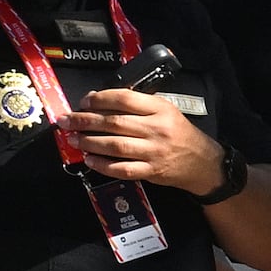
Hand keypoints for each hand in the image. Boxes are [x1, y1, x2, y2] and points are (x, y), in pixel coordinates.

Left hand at [62, 85, 222, 192]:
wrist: (203, 163)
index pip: (125, 99)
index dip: (100, 99)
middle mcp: (157, 129)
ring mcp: (154, 152)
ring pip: (116, 145)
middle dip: (86, 121)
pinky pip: (123, 168)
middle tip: (67, 121)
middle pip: (115, 122)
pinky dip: (103, 165)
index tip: (84, 102)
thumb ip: (137, 105)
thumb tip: (98, 101)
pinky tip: (90, 160)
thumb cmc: (179, 133)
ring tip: (74, 139)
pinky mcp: (151, 171)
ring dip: (90, 142)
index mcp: (161, 109)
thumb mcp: (165, 110)